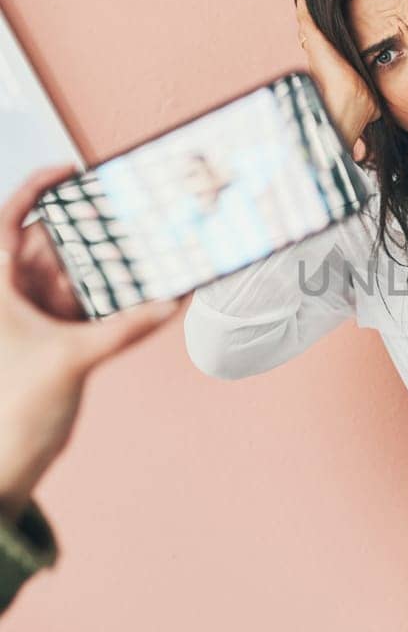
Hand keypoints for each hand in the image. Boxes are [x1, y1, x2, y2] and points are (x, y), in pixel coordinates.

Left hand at [0, 168, 180, 520]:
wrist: (11, 461)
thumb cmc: (18, 409)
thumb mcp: (72, 361)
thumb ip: (124, 330)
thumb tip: (168, 305)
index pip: (10, 220)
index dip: (37, 188)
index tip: (72, 170)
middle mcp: (15, 294)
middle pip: (55, 243)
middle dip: (92, 229)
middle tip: (134, 213)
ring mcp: (38, 316)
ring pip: (78, 274)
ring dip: (110, 265)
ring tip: (149, 247)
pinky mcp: (60, 338)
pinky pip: (93, 305)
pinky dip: (117, 297)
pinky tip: (149, 290)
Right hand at [296, 0, 380, 162]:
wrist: (348, 108)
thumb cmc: (358, 109)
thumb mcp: (370, 102)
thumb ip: (374, 101)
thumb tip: (378, 118)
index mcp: (330, 68)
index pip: (327, 47)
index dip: (329, 35)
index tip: (334, 23)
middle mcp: (318, 56)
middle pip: (314, 31)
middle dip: (315, 14)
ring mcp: (314, 47)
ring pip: (309, 20)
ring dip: (308, 2)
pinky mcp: (313, 39)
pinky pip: (306, 13)